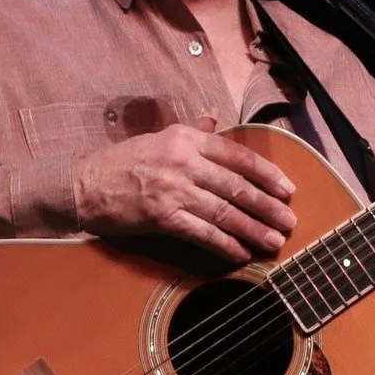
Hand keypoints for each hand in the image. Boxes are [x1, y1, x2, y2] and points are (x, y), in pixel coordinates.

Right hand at [72, 117, 296, 264]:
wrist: (84, 184)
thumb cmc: (123, 162)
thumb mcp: (159, 137)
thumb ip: (191, 132)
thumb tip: (213, 120)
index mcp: (186, 138)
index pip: (236, 154)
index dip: (266, 173)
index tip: (286, 188)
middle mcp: (183, 161)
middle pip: (236, 186)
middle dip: (267, 205)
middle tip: (290, 220)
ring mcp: (173, 190)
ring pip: (225, 211)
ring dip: (254, 229)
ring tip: (274, 241)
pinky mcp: (162, 217)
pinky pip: (202, 233)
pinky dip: (226, 245)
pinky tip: (242, 253)